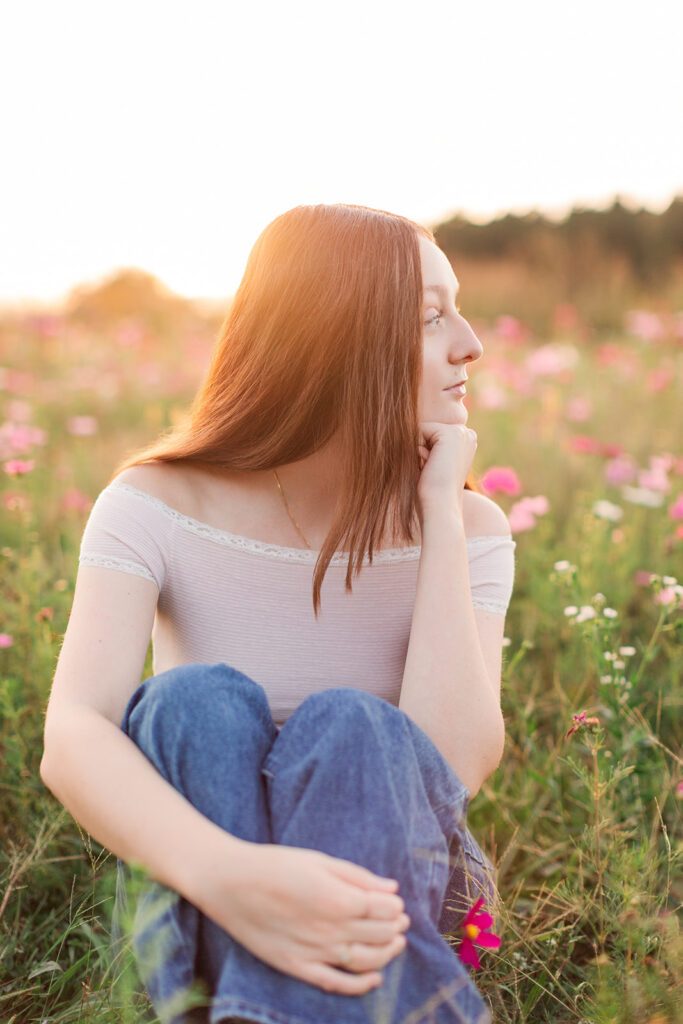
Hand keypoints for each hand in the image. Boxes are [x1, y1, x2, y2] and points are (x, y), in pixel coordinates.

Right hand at [194, 842, 410, 994]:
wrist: (229, 882)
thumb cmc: (274, 864)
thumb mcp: (319, 859)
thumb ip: (358, 876)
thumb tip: (392, 888)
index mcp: (337, 898)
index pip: (384, 909)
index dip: (395, 906)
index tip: (394, 901)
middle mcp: (330, 930)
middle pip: (379, 935)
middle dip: (395, 927)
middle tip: (399, 920)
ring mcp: (314, 953)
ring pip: (366, 962)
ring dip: (387, 954)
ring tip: (395, 943)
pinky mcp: (296, 967)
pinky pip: (337, 985)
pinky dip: (361, 985)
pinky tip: (375, 977)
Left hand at [417, 421, 476, 521]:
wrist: (440, 506)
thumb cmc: (432, 493)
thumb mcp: (431, 464)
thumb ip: (426, 445)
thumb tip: (406, 428)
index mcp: (465, 442)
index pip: (430, 433)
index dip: (423, 452)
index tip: (432, 471)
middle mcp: (466, 434)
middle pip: (426, 429)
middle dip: (420, 449)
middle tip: (431, 470)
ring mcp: (461, 432)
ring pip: (422, 429)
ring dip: (417, 450)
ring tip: (429, 468)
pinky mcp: (450, 433)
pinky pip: (419, 429)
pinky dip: (416, 448)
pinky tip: (427, 464)